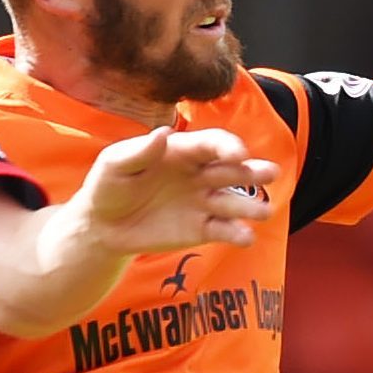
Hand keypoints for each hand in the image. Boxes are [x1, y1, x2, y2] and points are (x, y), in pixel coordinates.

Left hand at [74, 126, 279, 254]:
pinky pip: (224, 231)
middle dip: (252, 171)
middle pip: (233, 170)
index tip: (238, 154)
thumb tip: (163, 134)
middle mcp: (200, 174)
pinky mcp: (201, 230)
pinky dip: (238, 234)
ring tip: (264, 211)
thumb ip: (138, 152)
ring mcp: (203, 203)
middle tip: (269, 174)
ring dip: (252, 206)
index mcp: (182, 151)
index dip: (227, 146)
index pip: (212, 144)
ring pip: (234, 202)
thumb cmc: (108, 186)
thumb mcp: (114, 164)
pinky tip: (245, 238)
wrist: (102, 226)